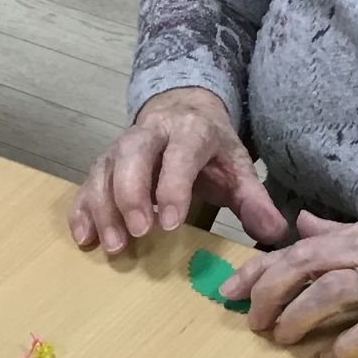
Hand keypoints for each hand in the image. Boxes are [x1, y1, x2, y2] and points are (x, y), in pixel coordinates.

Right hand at [71, 87, 286, 252]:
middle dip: (130, 194)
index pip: (179, 156)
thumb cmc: (211, 150)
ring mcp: (121, 147)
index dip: (172, 187)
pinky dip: (81, 209)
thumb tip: (275, 234)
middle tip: (136, 233)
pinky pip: (87, 182)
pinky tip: (82, 237)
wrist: (183, 112)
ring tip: (111, 245)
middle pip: (132, 156)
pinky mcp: (104, 163)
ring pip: (104, 170)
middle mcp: (150, 134)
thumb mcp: (238, 168)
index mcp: (190, 131)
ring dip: (103, 207)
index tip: (169, 224)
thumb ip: (254, 200)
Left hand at [226, 211, 357, 357]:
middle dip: (269, 292)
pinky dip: (350, 342)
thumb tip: (301, 222)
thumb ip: (342, 230)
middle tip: (251, 321)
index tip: (230, 289)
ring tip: (282, 339)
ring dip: (300, 317)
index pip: (299, 245)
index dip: (260, 268)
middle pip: (306, 263)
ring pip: (334, 290)